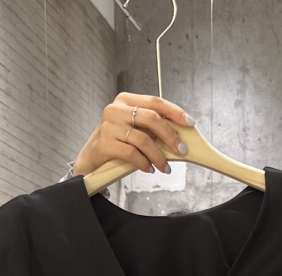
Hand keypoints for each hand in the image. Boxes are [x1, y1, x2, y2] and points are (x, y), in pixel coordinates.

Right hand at [72, 92, 193, 176]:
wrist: (91, 158)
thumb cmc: (117, 142)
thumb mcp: (133, 128)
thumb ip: (150, 126)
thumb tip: (180, 135)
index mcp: (126, 100)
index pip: (155, 102)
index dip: (174, 112)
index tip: (189, 123)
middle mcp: (116, 110)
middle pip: (151, 118)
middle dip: (170, 136)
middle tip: (182, 150)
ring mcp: (109, 126)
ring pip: (143, 140)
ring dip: (158, 156)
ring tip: (165, 167)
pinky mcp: (105, 144)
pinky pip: (132, 154)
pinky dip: (144, 163)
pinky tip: (149, 168)